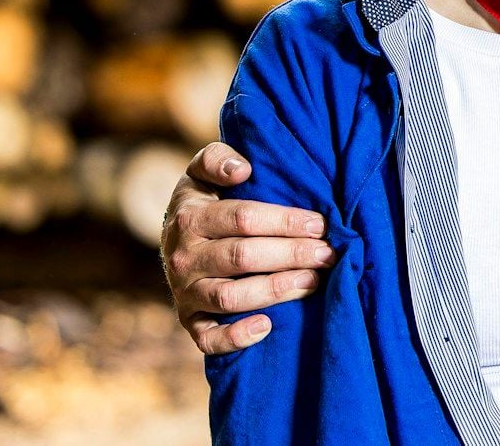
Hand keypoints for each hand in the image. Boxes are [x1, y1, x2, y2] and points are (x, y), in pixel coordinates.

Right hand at [160, 141, 333, 353]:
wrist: (172, 240)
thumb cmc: (203, 201)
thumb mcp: (201, 172)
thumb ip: (217, 159)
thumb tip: (242, 169)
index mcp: (190, 218)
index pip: (242, 219)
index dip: (284, 221)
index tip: (319, 223)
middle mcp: (183, 258)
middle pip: (243, 257)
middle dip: (291, 255)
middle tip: (327, 254)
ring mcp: (185, 292)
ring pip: (231, 297)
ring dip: (277, 291)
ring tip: (314, 281)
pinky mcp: (189, 320)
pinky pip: (207, 338)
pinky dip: (236, 337)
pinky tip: (268, 326)